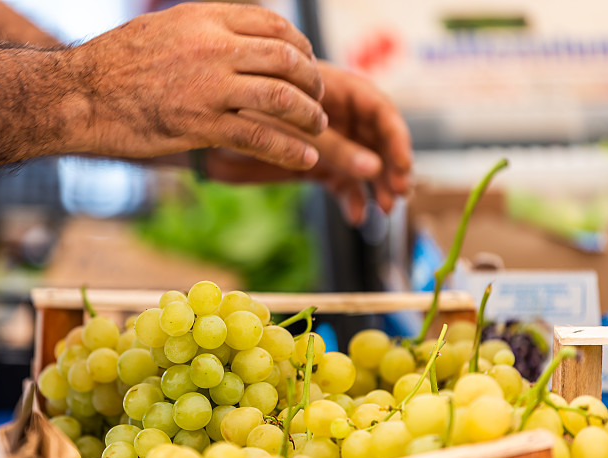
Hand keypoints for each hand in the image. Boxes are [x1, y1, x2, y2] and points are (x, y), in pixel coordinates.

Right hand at [64, 3, 326, 169]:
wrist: (79, 94)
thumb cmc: (115, 64)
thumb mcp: (164, 27)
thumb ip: (204, 31)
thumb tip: (236, 40)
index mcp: (206, 18)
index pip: (274, 25)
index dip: (300, 46)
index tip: (306, 63)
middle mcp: (214, 47)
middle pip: (287, 59)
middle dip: (312, 81)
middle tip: (318, 99)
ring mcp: (209, 87)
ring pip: (282, 98)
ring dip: (309, 116)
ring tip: (318, 128)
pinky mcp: (201, 126)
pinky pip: (260, 137)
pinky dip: (290, 150)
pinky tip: (306, 159)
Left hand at [205, 62, 411, 223]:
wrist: (204, 141)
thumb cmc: (241, 119)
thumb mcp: (289, 130)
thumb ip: (332, 148)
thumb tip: (376, 169)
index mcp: (331, 91)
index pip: (379, 110)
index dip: (396, 138)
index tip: (403, 166)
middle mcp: (335, 116)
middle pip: (378, 139)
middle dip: (392, 166)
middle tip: (399, 194)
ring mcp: (326, 143)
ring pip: (365, 164)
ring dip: (378, 186)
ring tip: (384, 208)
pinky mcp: (315, 167)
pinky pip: (342, 183)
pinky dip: (351, 199)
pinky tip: (356, 216)